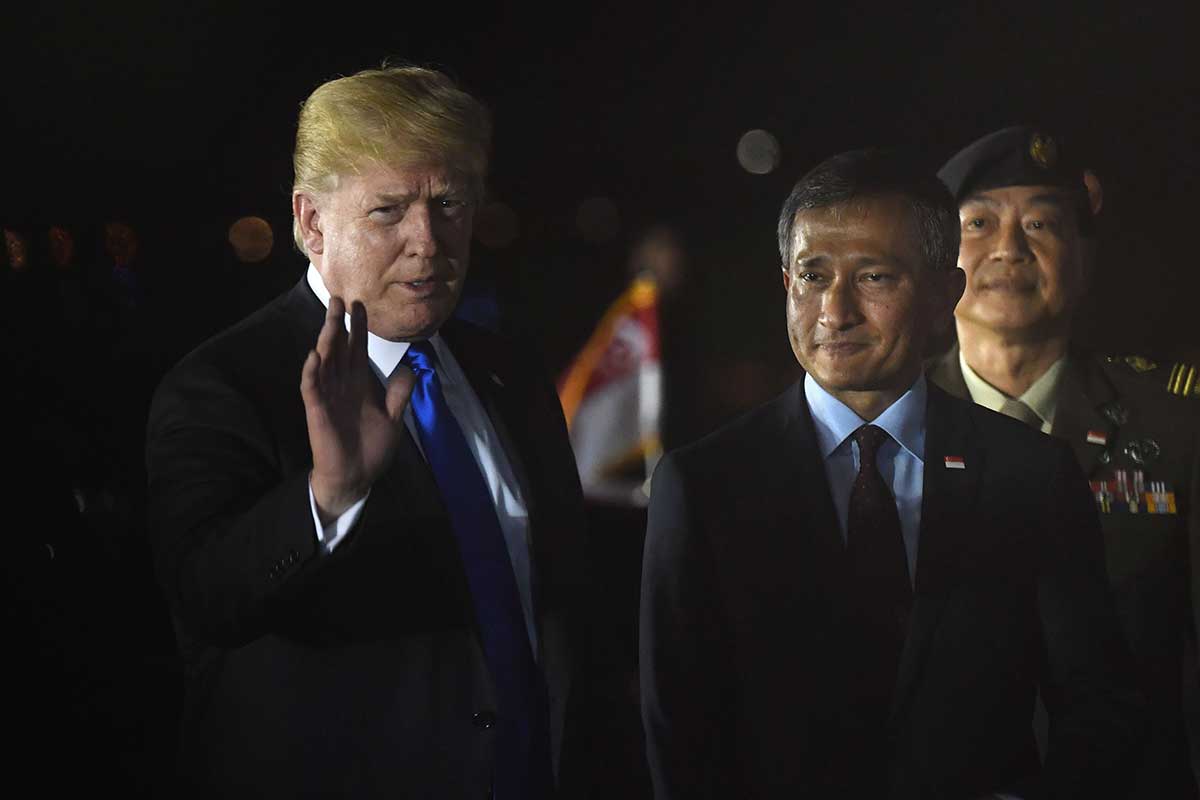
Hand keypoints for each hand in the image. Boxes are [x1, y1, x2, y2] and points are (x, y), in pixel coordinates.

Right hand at [300, 297, 414, 521]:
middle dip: (339, 324)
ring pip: (325, 362)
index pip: (357, 350)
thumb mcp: (393, 419)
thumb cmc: (371, 449)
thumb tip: (410, 370)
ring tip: (331, 318)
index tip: (361, 305)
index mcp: (359, 384)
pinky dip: (312, 372)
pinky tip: (314, 356)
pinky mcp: (317, 411)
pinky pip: (312, 388)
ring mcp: (328, 396)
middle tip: (340, 298)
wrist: (355, 476)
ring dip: (326, 340)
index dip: (358, 328)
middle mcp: (342, 385)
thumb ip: (399, 394)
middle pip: (339, 348)